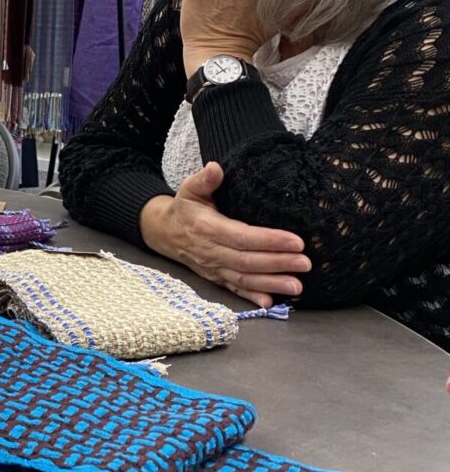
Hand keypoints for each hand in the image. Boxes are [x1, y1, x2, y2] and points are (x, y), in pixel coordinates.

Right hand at [140, 162, 310, 306]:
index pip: (242, 237)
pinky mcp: (215, 278)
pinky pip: (235, 290)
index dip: (269, 241)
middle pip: (247, 261)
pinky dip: (252, 298)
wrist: (164, 232)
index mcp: (206, 228)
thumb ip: (204, 179)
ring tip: (297, 286)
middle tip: (305, 263)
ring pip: (244, 279)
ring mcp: (213, 268)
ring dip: (271, 284)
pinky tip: (271, 304)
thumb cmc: (184, 209)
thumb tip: (216, 167)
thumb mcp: (190, 189)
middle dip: (278, 263)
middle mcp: (210, 251)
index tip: (296, 241)